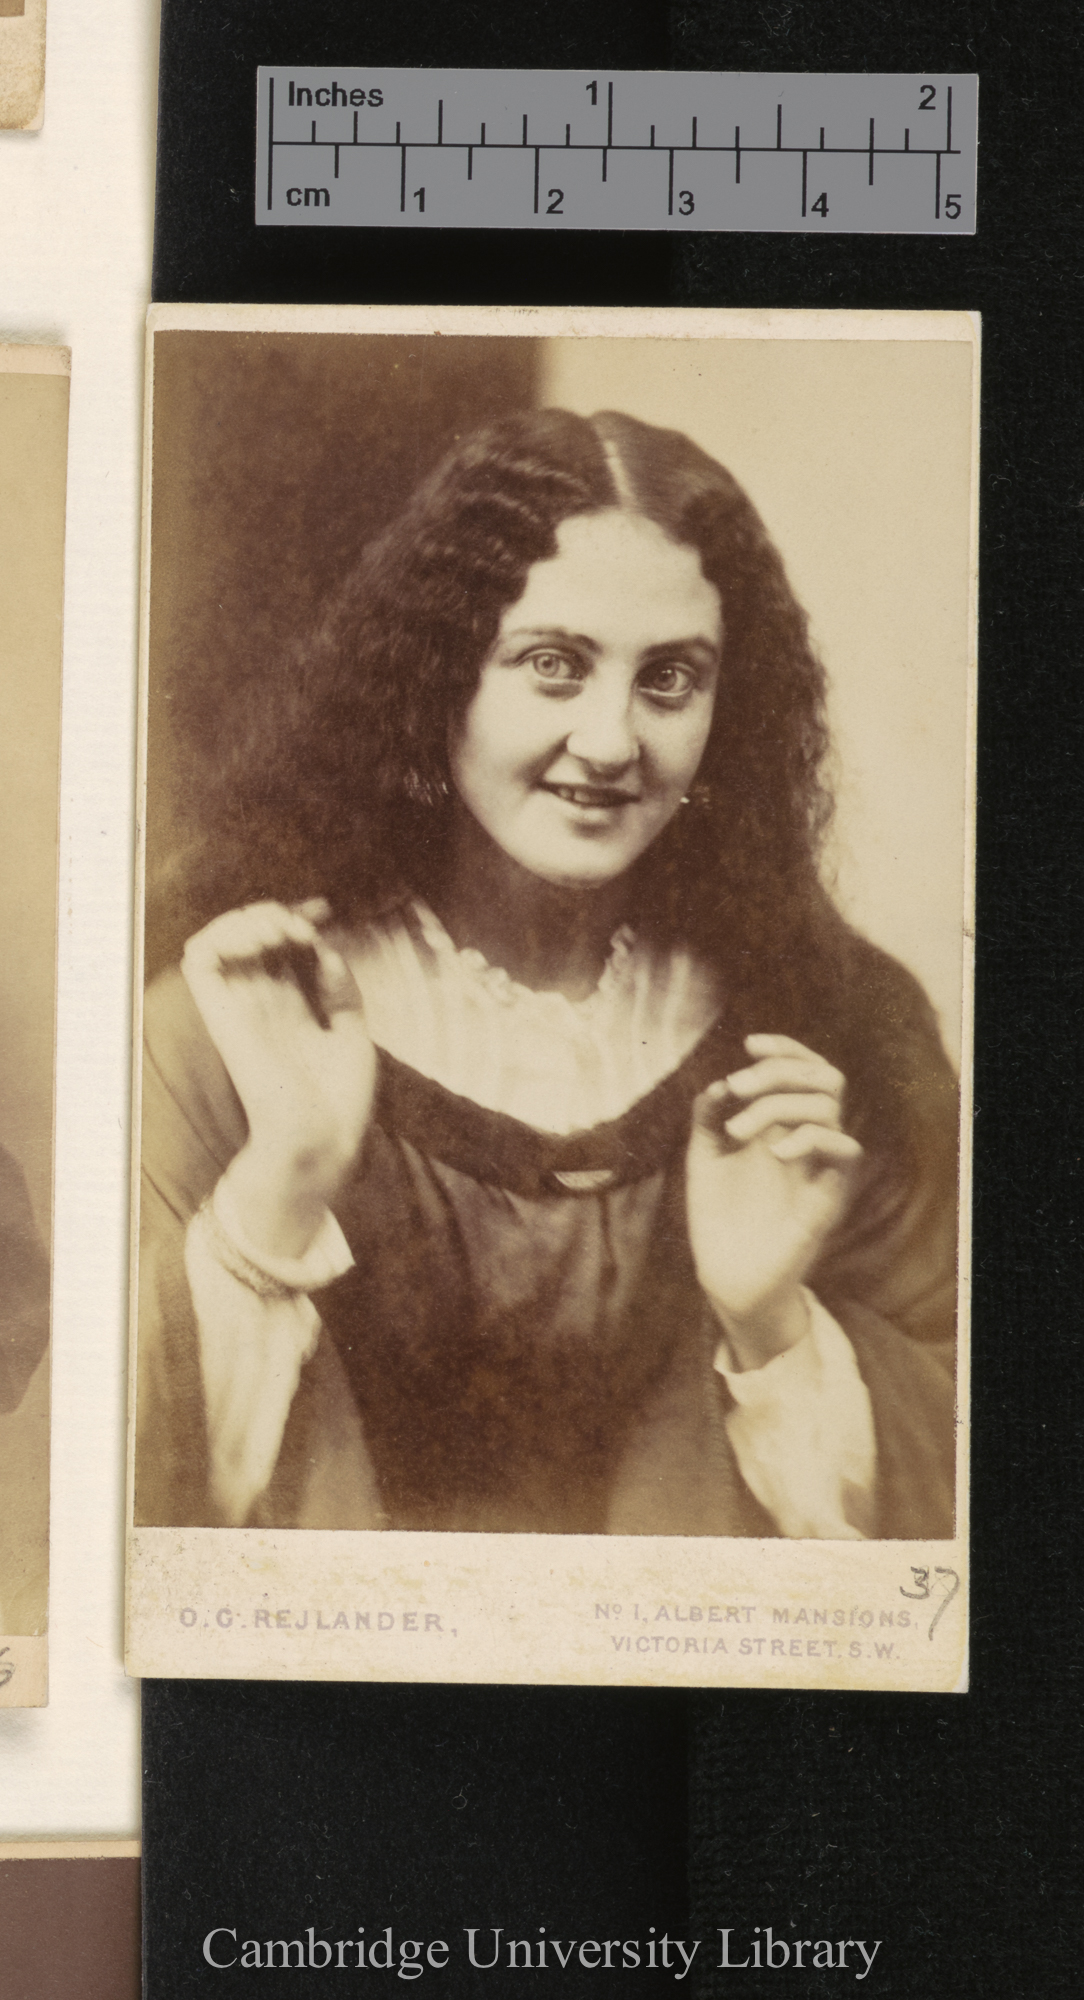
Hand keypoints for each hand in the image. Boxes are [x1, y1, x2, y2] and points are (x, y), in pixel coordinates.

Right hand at [181, 899, 376, 1258]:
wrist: (321, 1140)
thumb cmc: (338, 1102)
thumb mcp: (354, 1034)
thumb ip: (340, 988)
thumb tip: (324, 951)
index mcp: (290, 1008)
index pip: (278, 946)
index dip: (295, 917)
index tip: (324, 911)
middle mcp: (261, 1003)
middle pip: (249, 936)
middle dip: (277, 913)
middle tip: (306, 924)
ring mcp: (239, 1007)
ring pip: (217, 938)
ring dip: (248, 919)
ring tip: (283, 928)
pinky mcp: (221, 1015)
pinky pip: (199, 960)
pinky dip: (225, 935)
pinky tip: (264, 939)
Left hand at [685, 1033, 861, 1370]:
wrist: (727, 1276)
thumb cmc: (719, 1217)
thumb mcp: (704, 1156)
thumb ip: (708, 1116)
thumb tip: (719, 1082)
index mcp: (783, 1125)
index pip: (805, 1070)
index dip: (785, 1049)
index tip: (749, 1044)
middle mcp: (808, 1140)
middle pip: (825, 1078)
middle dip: (780, 1071)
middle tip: (737, 1088)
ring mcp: (822, 1166)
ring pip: (829, 1106)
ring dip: (778, 1104)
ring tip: (736, 1131)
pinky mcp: (832, 1194)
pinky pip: (845, 1148)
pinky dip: (808, 1137)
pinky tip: (773, 1152)